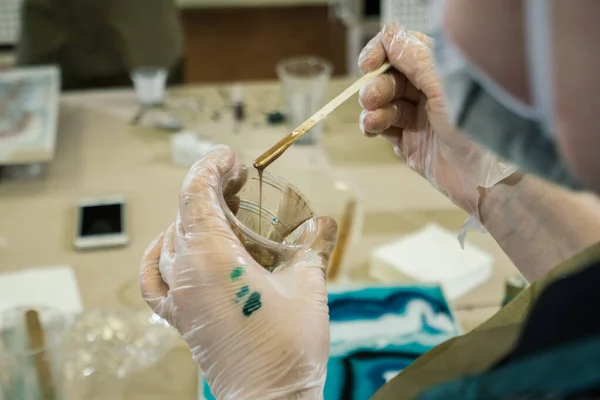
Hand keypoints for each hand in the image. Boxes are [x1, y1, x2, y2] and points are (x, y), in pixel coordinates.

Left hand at [139, 146, 336, 399]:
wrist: (270, 399)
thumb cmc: (288, 348)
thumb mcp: (308, 288)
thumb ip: (313, 247)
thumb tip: (324, 221)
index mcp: (213, 258)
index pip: (196, 193)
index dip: (211, 166)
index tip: (230, 157)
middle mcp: (186, 273)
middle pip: (185, 212)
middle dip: (210, 187)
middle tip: (240, 181)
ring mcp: (178, 297)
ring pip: (172, 239)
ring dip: (194, 217)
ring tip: (222, 210)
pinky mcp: (179, 317)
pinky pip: (154, 278)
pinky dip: (159, 255)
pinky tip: (171, 247)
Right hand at [358, 22, 514, 214]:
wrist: (482, 179)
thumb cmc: (474, 129)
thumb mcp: (446, 87)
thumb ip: (417, 60)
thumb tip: (391, 35)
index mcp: (440, 69)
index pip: (402, 47)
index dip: (381, 51)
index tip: (368, 64)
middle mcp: (427, 89)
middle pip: (387, 75)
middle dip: (375, 85)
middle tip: (370, 99)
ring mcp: (416, 116)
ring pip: (381, 102)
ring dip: (372, 107)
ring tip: (372, 121)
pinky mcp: (407, 141)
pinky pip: (381, 126)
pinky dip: (372, 125)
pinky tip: (371, 128)